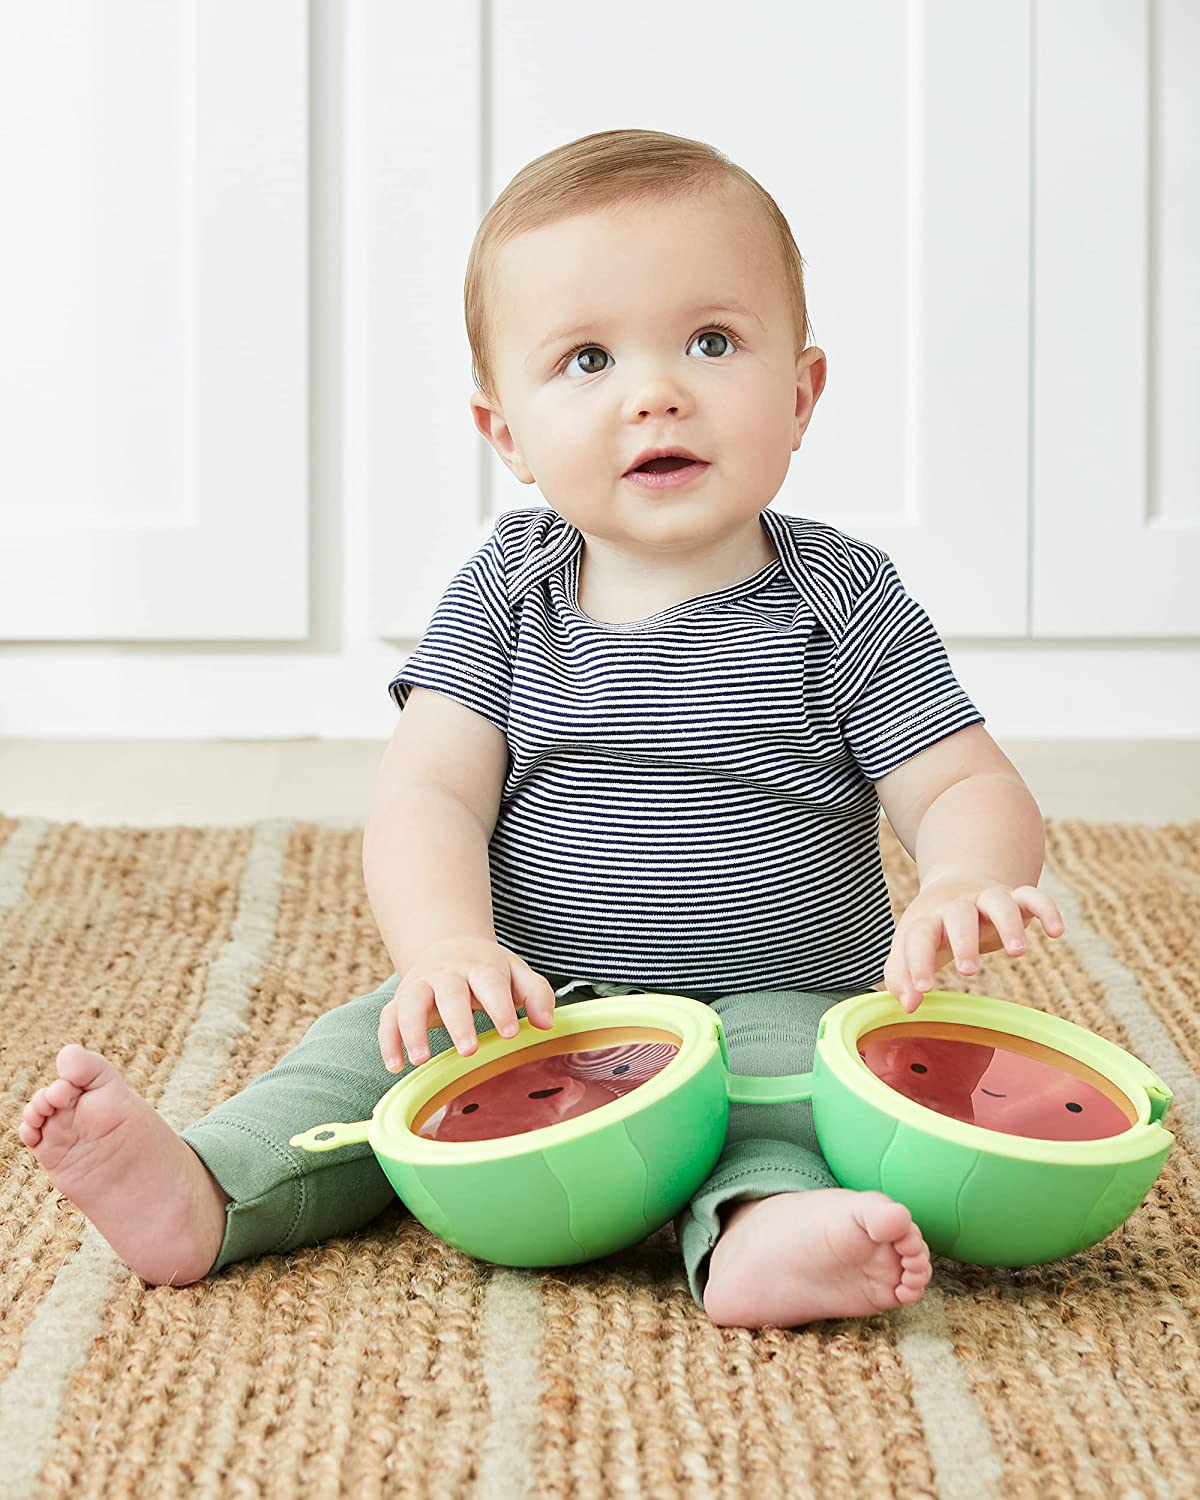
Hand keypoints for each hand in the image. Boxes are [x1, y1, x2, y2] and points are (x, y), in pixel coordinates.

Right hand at [379, 937, 556, 1070]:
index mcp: (481, 965)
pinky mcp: (400, 999)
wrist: (449, 945)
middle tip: (469, 1051)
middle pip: (450, 992)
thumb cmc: (488, 969)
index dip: (500, 1007)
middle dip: (458, 1021)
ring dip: (413, 1030)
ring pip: (411, 1002)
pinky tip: (395, 1066)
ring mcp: (421, 984)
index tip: (510, 1033)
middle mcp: (448, 972)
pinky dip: (388, 1041)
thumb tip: (545, 1024)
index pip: (491, 982)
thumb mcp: (516, 973)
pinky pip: (387, 1017)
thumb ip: (537, 994)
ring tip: (421, 1060)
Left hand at [883, 874, 1064, 1012]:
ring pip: (998, 902)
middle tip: (968, 972)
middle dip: (964, 941)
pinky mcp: (1015, 898)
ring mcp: (986, 899)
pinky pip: (1033, 896)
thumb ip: (900, 977)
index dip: (918, 961)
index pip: (919, 936)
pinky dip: (1046, 909)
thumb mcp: (909, 949)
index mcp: (927, 919)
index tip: (924, 990)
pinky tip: (1056, 932)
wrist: (956, 886)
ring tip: (1017, 954)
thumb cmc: (932, 929)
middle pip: (959, 914)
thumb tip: (908, 1006)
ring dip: (1009, 924)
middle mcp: (957, 906)